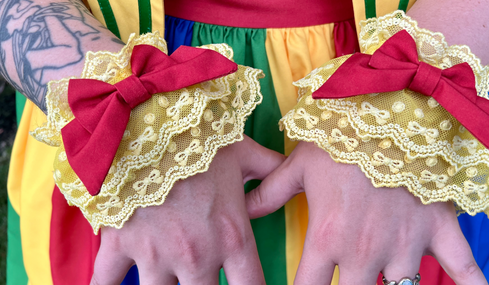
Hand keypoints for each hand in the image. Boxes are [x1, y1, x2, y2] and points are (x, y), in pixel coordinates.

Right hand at [91, 135, 284, 284]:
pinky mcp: (118, 245)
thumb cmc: (199, 135)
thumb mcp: (242, 152)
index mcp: (232, 236)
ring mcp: (155, 254)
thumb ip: (272, 170)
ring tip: (168, 281)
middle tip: (204, 282)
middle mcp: (197, 255)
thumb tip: (292, 174)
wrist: (146, 119)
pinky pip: (105, 284)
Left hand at [246, 142, 486, 284]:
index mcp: (327, 237)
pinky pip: (464, 268)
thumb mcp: (300, 164)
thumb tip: (245, 210)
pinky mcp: (439, 231)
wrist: (392, 107)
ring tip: (381, 276)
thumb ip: (270, 191)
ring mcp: (405, 244)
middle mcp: (364, 251)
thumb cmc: (341, 136)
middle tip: (344, 282)